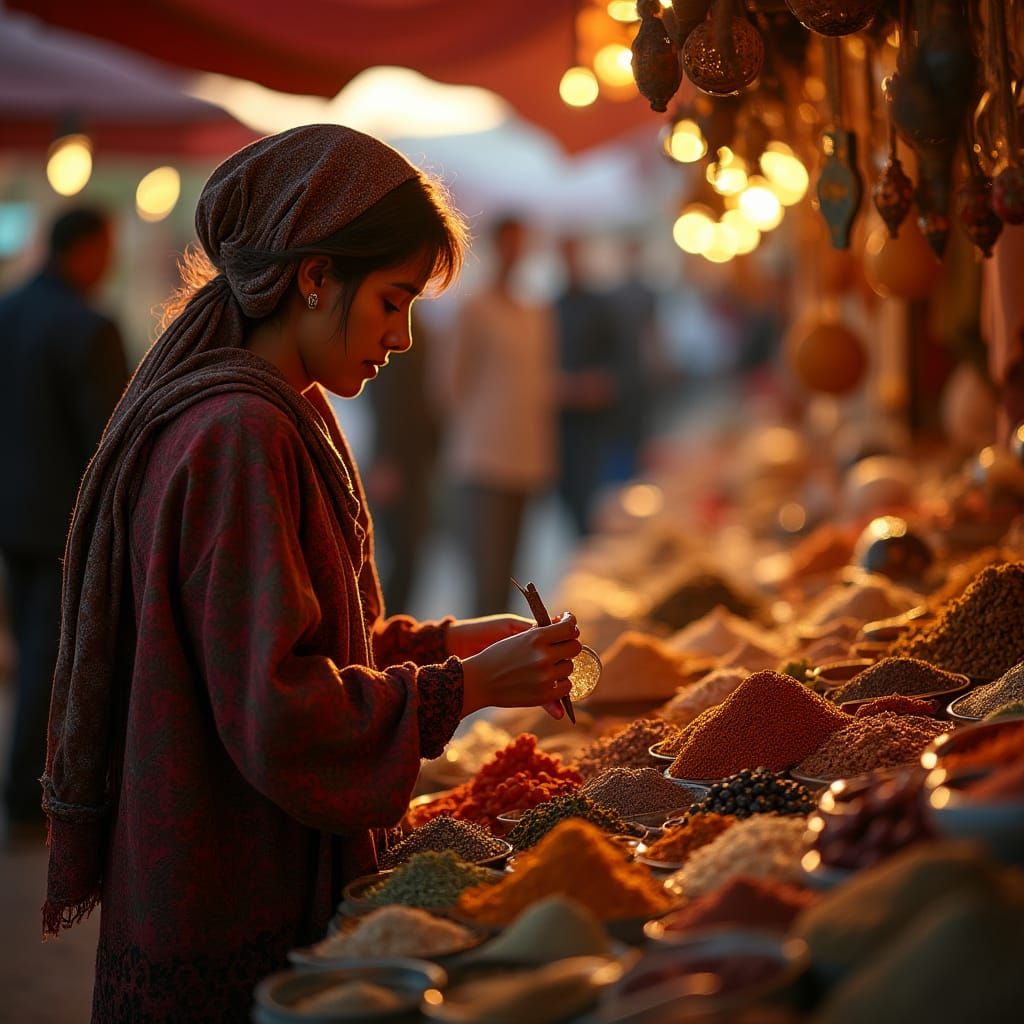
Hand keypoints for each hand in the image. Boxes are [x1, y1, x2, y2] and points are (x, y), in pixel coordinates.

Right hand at [460, 613, 580, 717]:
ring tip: (549, 666)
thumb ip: (540, 631)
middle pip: (575, 647)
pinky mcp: (544, 694)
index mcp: (536, 637)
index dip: (571, 624)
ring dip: (562, 666)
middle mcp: (543, 655)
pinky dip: (561, 684)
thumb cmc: (496, 656)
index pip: (568, 627)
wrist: (479, 681)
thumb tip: (563, 623)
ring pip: (570, 667)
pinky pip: (567, 687)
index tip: (569, 623)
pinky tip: (551, 680)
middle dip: (569, 646)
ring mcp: (544, 676)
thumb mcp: (517, 637)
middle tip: (561, 648)